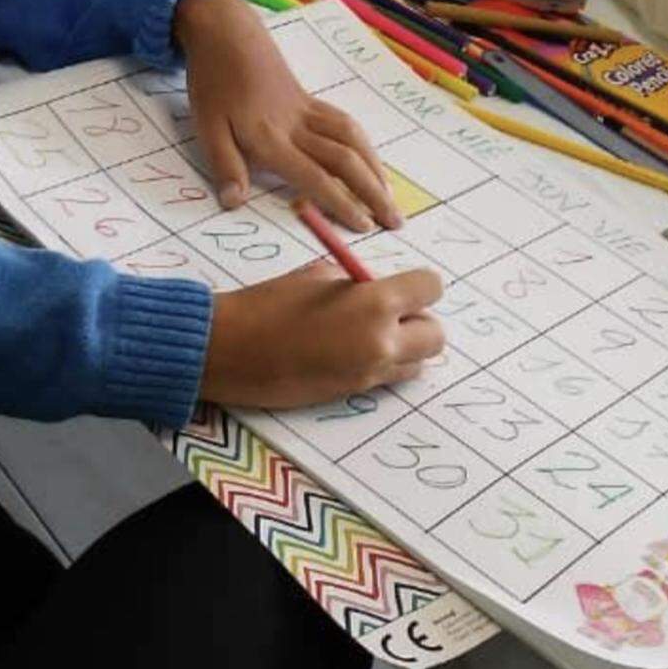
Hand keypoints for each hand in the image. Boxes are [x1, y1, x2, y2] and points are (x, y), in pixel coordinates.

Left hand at [174, 0, 400, 231]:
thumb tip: (235, 203)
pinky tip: (368, 159)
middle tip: (395, 221)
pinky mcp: (309, 99)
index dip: (341, 203)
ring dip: (375, 169)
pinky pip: (345, 123)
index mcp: (271, 138)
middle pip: (346, 160)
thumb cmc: (213, 82)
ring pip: (353, 139)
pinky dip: (364, 145)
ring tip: (388, 195)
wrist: (226, 32)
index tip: (364, 227)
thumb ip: (224, 165)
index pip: (314, 177)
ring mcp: (307, 110)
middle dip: (373, 193)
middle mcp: (297, 126)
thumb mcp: (206, 126)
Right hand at [201, 260, 444, 408]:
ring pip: (418, 363)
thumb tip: (377, 289)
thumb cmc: (269, 304)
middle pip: (436, 334)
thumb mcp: (318, 275)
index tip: (401, 285)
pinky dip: (383, 365)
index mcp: (376, 303)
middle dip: (419, 320)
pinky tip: (353, 352)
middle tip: (391, 312)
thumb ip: (358, 282)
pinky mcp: (354, 393)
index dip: (417, 285)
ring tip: (370, 335)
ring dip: (405, 347)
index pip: (431, 288)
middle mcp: (382, 342)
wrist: (232, 350)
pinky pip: (390, 379)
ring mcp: (370, 373)